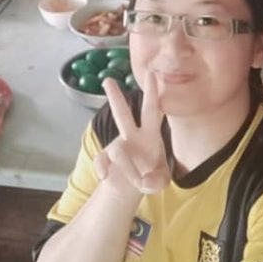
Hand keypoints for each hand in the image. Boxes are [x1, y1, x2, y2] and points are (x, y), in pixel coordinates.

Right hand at [93, 78, 169, 195]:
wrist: (131, 187)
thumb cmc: (151, 176)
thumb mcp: (161, 181)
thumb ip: (158, 181)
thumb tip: (143, 180)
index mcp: (150, 135)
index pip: (152, 110)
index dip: (152, 93)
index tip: (152, 74)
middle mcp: (132, 136)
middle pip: (122, 114)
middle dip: (115, 98)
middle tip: (108, 80)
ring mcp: (117, 146)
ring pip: (117, 151)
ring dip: (128, 170)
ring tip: (137, 183)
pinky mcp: (105, 158)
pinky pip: (101, 162)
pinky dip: (105, 172)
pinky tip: (107, 178)